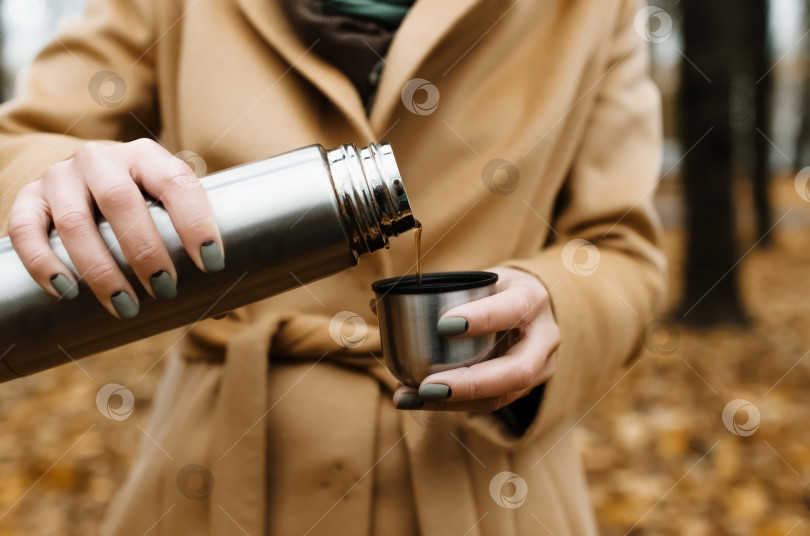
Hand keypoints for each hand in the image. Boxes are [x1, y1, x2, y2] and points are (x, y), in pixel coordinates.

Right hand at [8, 138, 222, 318]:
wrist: (84, 185)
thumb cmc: (141, 210)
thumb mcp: (166, 212)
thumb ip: (191, 249)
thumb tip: (222, 307)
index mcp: (147, 157)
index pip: (176, 182)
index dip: (196, 222)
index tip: (212, 263)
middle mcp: (102, 159)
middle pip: (121, 202)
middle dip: (146, 252)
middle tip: (165, 290)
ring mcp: (62, 176)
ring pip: (75, 222)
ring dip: (101, 270)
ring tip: (125, 306)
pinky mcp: (29, 197)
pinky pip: (27, 230)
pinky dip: (44, 264)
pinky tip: (65, 291)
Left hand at [393, 267, 558, 411]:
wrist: (532, 309)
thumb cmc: (496, 290)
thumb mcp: (477, 279)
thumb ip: (436, 291)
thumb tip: (377, 304)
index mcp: (532, 299)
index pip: (513, 310)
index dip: (482, 319)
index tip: (442, 324)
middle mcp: (544, 337)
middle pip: (515, 371)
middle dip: (469, 383)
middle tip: (427, 386)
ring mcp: (539, 368)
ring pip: (501, 396)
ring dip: (454, 403)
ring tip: (412, 397)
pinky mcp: (524, 389)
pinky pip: (489, 404)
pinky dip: (453, 405)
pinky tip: (418, 400)